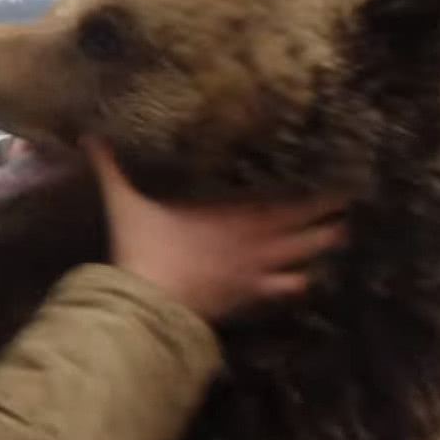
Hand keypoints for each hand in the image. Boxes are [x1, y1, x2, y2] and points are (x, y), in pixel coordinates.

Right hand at [81, 136, 347, 320]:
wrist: (147, 303)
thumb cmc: (144, 248)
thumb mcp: (125, 203)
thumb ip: (111, 169)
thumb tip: (87, 136)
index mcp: (234, 216)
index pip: (287, 203)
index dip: (318, 197)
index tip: (342, 185)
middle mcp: (254, 243)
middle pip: (307, 231)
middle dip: (331, 220)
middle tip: (352, 209)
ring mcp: (254, 274)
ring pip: (304, 260)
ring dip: (322, 249)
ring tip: (340, 239)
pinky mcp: (246, 299)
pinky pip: (282, 291)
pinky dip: (296, 285)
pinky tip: (304, 283)